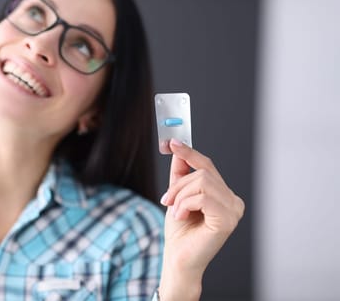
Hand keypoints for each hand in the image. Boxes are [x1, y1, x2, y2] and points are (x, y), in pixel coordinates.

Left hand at [158, 139, 244, 299]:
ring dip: (180, 196)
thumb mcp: (177, 195)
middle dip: (179, 184)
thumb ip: (180, 173)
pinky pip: (202, 198)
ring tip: (176, 211)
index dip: (190, 152)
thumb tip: (177, 148)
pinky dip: (185, 205)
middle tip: (166, 199)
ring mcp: (234, 211)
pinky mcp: (227, 220)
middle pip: (203, 172)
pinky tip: (181, 216)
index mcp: (224, 195)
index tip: (172, 142)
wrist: (178, 258)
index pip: (208, 166)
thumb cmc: (180, 232)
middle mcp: (233, 201)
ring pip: (202, 182)